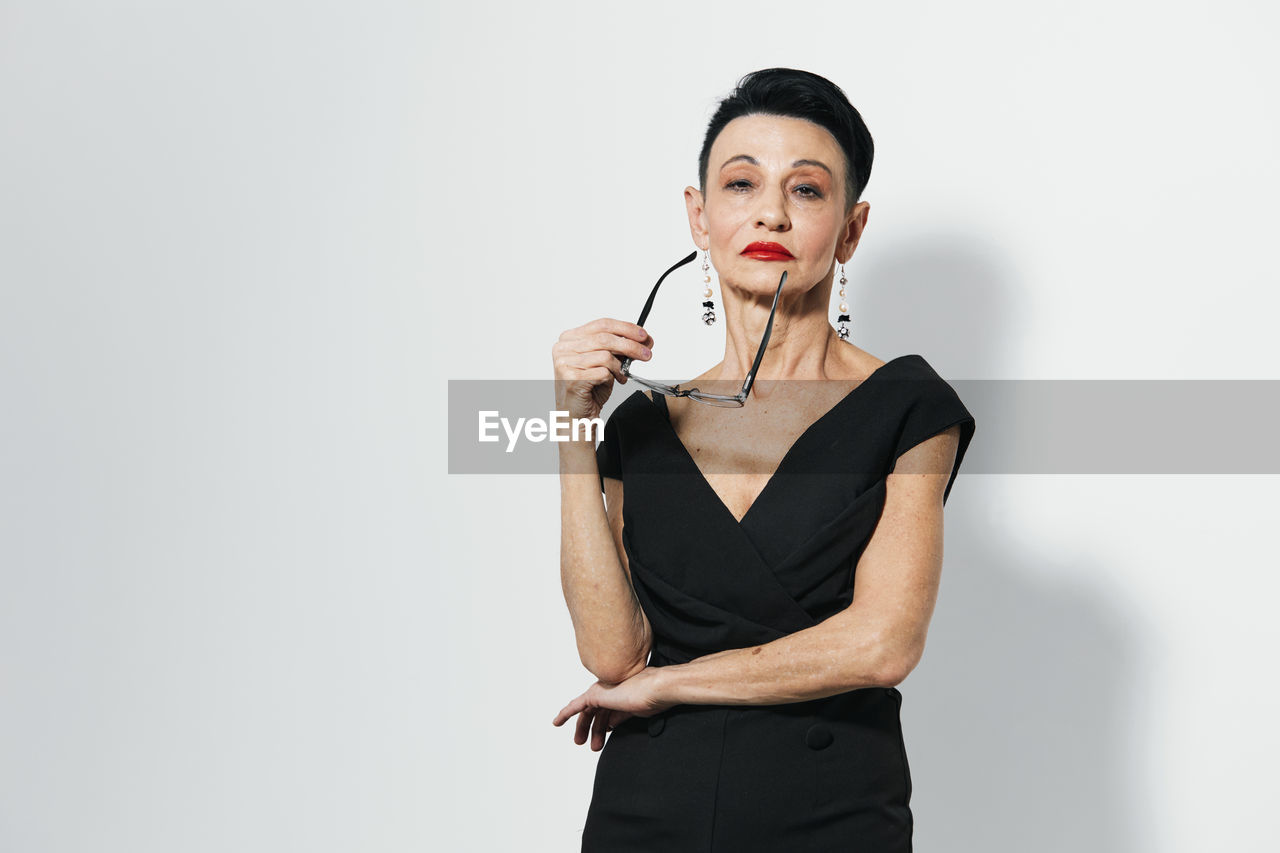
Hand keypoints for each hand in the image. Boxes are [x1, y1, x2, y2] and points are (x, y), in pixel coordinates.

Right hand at [551, 318, 653, 421]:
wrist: (577, 414)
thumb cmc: (589, 389)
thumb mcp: (605, 363)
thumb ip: (619, 348)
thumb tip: (643, 339)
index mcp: (570, 338)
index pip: (602, 324)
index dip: (625, 328)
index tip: (643, 335)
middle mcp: (564, 348)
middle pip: (605, 339)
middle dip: (631, 346)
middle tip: (646, 354)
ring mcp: (565, 363)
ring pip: (605, 356)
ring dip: (619, 368)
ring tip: (620, 376)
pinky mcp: (571, 378)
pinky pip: (602, 372)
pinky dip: (611, 378)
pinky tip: (608, 383)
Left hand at [551, 666, 675, 751]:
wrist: (656, 689)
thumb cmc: (653, 698)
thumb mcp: (634, 711)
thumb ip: (620, 716)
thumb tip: (610, 725)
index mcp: (620, 694)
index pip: (608, 712)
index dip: (604, 726)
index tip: (604, 737)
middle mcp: (609, 690)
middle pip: (596, 713)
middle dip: (592, 729)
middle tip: (591, 745)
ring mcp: (602, 691)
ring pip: (587, 713)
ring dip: (584, 728)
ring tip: (582, 743)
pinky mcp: (595, 695)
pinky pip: (576, 706)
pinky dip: (566, 713)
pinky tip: (557, 722)